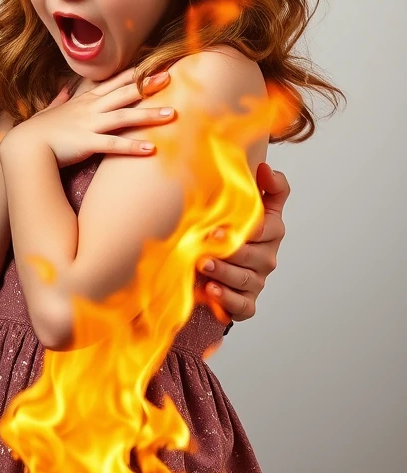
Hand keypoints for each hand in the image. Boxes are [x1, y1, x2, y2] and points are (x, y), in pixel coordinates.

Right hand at [3, 67, 175, 167]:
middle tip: (170, 77)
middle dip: (148, 85)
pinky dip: (133, 146)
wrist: (25, 145)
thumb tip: (64, 91)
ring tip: (172, 113)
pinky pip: (114, 144)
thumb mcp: (49, 111)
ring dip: (149, 115)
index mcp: (84, 101)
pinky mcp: (87, 142)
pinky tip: (151, 149)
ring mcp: (89, 125)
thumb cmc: (38, 130)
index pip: (113, 83)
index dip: (133, 74)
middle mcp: (89, 109)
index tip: (151, 65)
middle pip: (124, 93)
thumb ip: (59, 100)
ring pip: (124, 116)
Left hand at [201, 162, 289, 321]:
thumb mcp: (243, 205)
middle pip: (255, 253)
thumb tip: (266, 168)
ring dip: (223, 271)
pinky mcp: (246, 302)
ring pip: (244, 277)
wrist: (211, 266)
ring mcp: (256, 280)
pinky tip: (210, 289)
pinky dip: (226, 298)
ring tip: (203, 263)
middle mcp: (266, 256)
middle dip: (232, 247)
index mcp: (269, 230)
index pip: (268, 226)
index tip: (233, 219)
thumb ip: (261, 187)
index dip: (253, 223)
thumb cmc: (228, 229)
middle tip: (209, 240)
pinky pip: (241, 304)